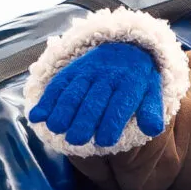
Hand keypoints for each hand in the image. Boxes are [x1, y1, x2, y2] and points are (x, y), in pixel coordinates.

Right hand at [28, 41, 165, 146]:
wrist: (126, 48)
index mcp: (130, 82)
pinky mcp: (72, 71)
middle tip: (76, 139)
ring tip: (55, 128)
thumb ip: (151, 110)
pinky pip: (58, 84)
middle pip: (94, 99)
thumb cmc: (138, 81)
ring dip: (62, 109)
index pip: (120, 103)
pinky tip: (37, 116)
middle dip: (84, 119)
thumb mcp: (151, 92)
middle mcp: (107, 75)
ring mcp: (87, 71)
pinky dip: (47, 100)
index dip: (112, 121)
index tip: (105, 141)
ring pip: (73, 91)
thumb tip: (153, 127)